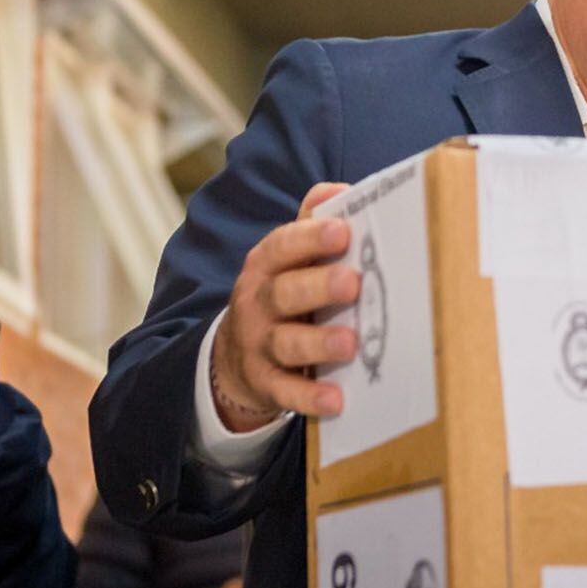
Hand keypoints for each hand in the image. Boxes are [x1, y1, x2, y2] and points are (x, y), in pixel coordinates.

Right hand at [212, 182, 358, 430]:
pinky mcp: (264, 383)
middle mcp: (257, 302)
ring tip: (349, 343)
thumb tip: (341, 188)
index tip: (343, 231)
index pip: (282, 245)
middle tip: (352, 282)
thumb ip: (313, 222)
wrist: (235, 355)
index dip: (310, 237)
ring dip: (318, 342)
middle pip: (284, 292)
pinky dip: (309, 396)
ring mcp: (257, 344)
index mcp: (266, 265)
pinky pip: (285, 391)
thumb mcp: (289, 258)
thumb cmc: (282, 293)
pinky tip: (336, 399)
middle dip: (318, 285)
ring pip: (285, 342)